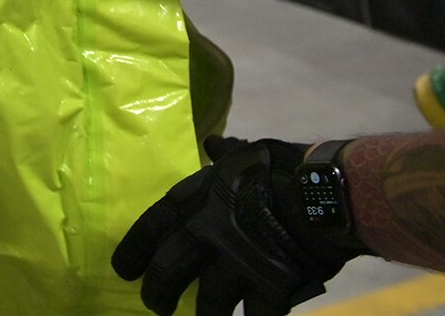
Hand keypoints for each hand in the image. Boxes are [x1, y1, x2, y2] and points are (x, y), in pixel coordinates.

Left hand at [114, 136, 362, 315]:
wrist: (322, 195)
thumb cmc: (282, 168)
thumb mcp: (245, 154)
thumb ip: (225, 155)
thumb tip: (213, 144)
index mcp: (197, 199)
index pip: (151, 226)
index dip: (134, 249)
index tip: (122, 269)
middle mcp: (207, 235)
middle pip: (167, 273)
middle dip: (157, 295)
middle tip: (156, 305)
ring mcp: (237, 266)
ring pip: (208, 307)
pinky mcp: (269, 290)